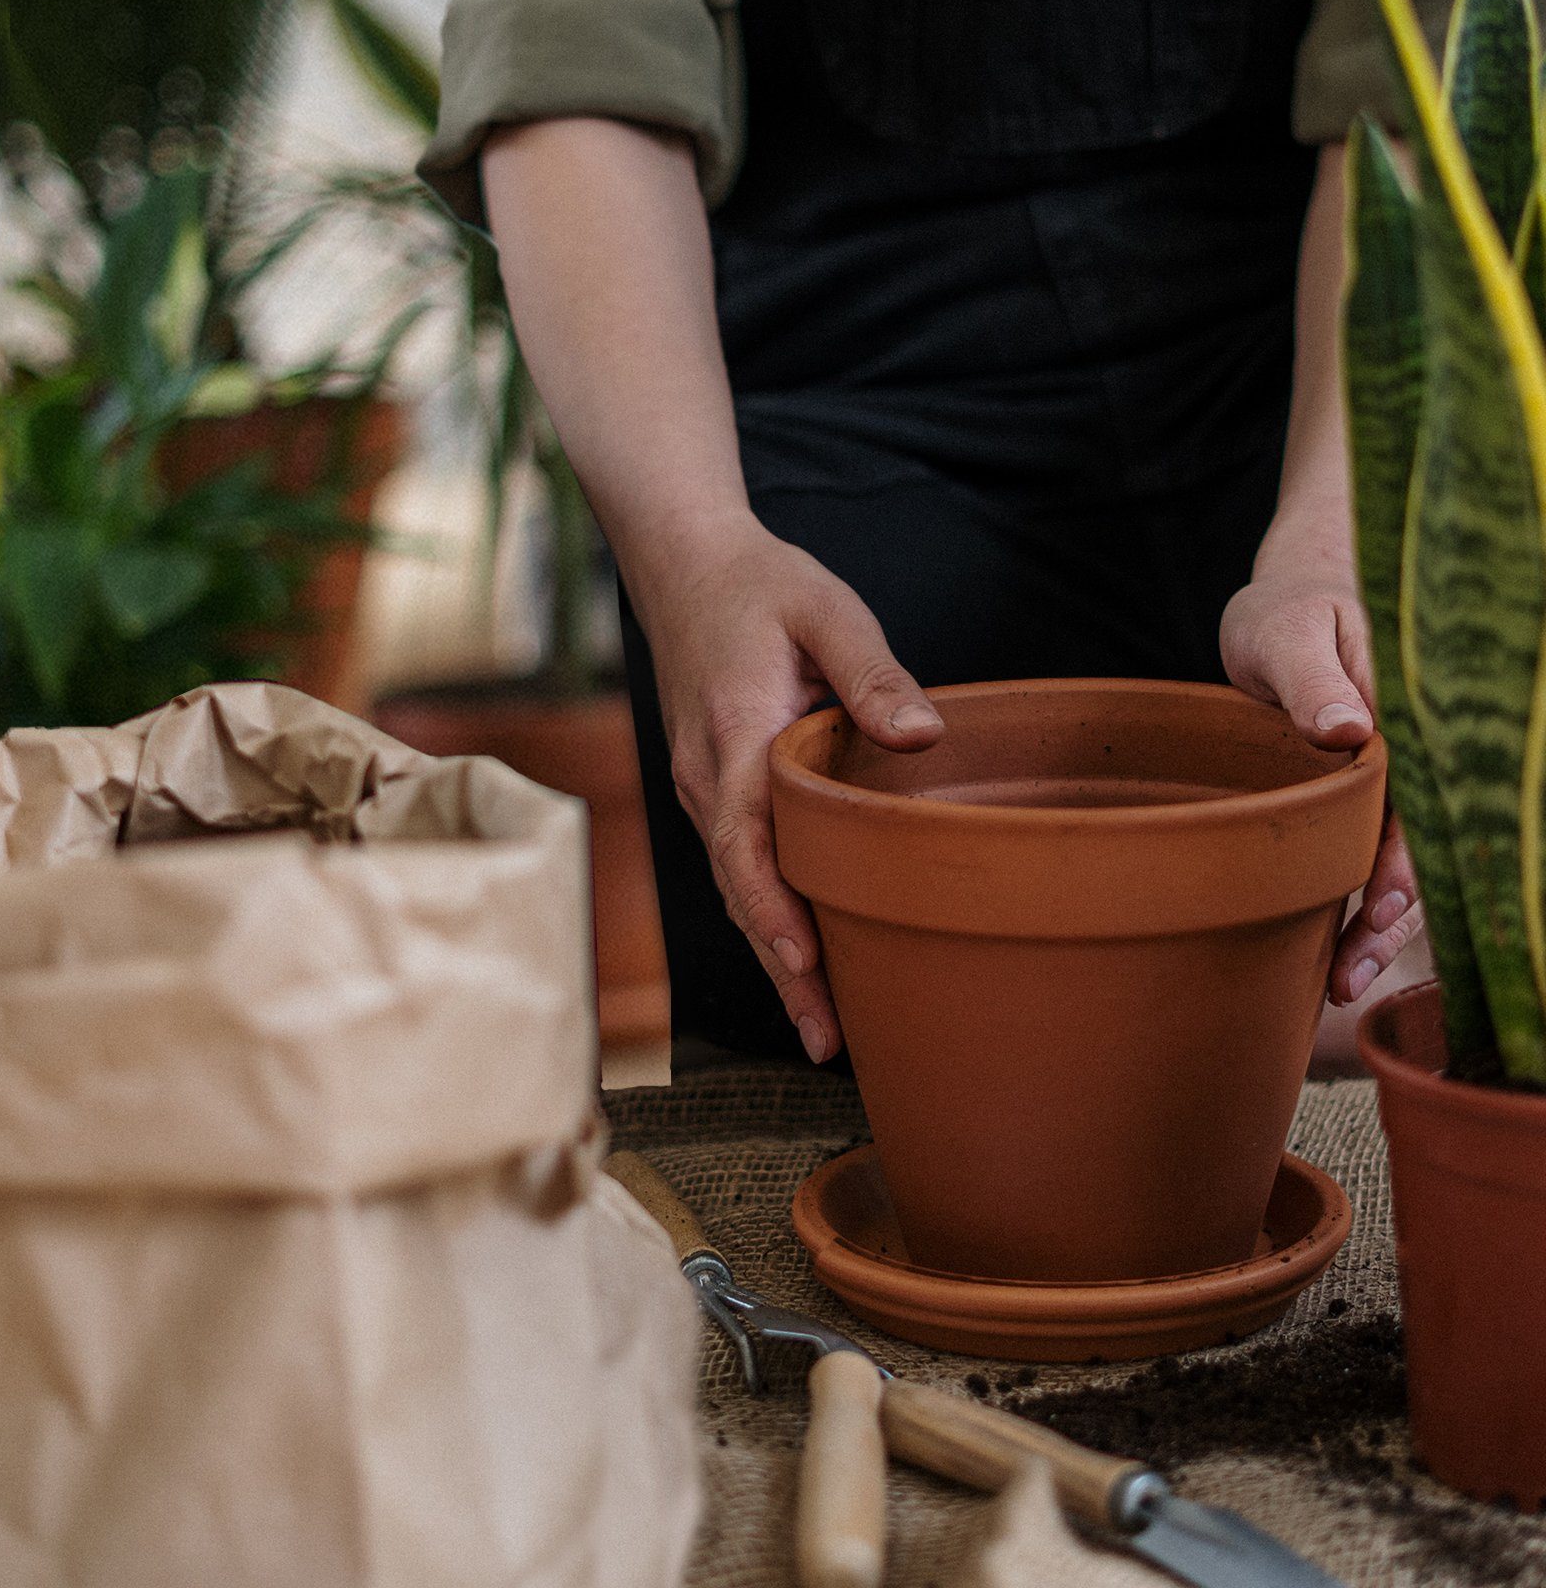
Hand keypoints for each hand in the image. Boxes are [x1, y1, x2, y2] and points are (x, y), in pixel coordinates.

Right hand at [627, 513, 943, 1063]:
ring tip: (825, 1029)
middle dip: (781, 971)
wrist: (683, 564)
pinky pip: (739, 866)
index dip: (774, 913)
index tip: (807, 968)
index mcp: (734, 737)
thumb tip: (923, 736)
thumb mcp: (826, 609)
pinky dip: (766, 917)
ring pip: (738, 888)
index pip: (747, 845)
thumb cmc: (761, 586)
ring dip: (774, 956)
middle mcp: (706, 779)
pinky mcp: (714, 790)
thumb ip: (872, 672)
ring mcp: (703, 789)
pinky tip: (803, 956)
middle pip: (740, 892)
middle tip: (831, 1043)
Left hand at [1220, 546, 1420, 1005]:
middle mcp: (1416, 759)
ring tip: (1341, 983)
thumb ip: (1314, 678)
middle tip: (1349, 971)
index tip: (1379, 906)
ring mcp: (1396, 786)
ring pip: (1402, 866)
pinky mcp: (1367, 804)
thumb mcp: (1287, 631)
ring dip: (1378, 927)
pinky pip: (1373, 860)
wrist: (1287, 608)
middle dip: (1391, 915)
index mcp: (1409, 717)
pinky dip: (1357, 907)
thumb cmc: (1287, 613)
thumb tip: (1347, 728)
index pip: (1421, 799)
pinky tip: (1334, 959)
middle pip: (1420, 848)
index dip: (1406, 860)